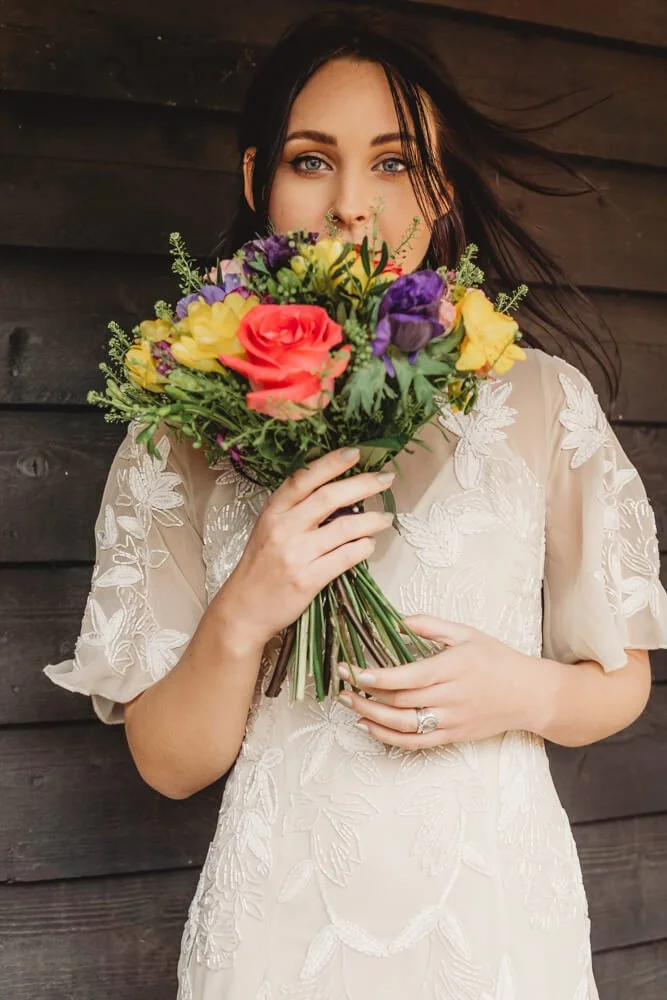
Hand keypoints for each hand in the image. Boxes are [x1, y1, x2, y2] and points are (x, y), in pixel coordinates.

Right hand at [216, 448, 394, 647]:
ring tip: (386, 518)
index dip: (330, 463)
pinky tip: (369, 544)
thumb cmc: (260, 568)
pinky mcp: (308, 579)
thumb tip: (338, 493)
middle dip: (363, 484)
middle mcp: (283, 528)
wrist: (243, 609)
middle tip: (385, 479)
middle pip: (329, 498)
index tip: (355, 453)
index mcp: (273, 512)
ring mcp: (296, 554)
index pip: (303, 479)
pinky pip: (345, 557)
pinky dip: (363, 547)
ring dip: (371, 520)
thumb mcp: (268, 530)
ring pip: (344, 528)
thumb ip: (295, 511)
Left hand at [337, 614, 540, 746]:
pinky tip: (369, 726)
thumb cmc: (496, 659)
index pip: (408, 677)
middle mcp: (451, 697)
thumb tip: (396, 620)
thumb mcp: (465, 633)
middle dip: (366, 694)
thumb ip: (429, 625)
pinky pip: (415, 742)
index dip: (378, 677)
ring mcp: (451, 720)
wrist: (529, 694)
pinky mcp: (452, 736)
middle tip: (342, 684)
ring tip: (349, 704)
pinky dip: (389, 737)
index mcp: (452, 668)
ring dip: (372, 716)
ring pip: (404, 725)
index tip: (353, 672)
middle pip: (400, 702)